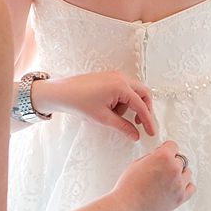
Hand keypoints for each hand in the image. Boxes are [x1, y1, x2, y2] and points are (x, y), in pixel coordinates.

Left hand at [31, 71, 155, 139]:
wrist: (60, 93)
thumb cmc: (78, 102)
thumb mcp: (103, 118)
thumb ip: (123, 127)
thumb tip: (135, 134)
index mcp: (121, 87)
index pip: (141, 106)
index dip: (147, 120)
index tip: (150, 131)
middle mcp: (121, 78)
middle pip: (143, 94)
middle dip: (144, 109)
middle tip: (139, 123)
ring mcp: (115, 76)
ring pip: (134, 91)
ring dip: (131, 105)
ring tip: (115, 115)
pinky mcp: (109, 77)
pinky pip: (124, 88)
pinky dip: (123, 99)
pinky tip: (111, 109)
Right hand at [113, 141, 194, 210]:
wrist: (127, 208)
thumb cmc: (128, 186)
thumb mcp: (137, 163)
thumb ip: (153, 157)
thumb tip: (161, 156)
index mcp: (163, 157)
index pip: (173, 146)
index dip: (166, 149)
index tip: (162, 153)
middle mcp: (174, 168)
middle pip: (180, 160)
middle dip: (171, 162)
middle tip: (160, 170)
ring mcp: (179, 184)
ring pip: (187, 172)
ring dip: (179, 173)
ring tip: (167, 179)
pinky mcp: (181, 198)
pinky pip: (191, 187)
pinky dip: (185, 186)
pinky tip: (176, 186)